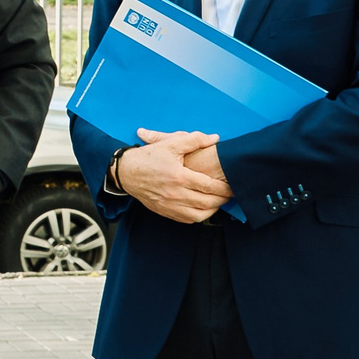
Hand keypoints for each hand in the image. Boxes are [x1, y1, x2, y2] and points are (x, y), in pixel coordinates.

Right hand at [116, 130, 230, 224]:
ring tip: (218, 201)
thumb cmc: (149, 157)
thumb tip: (214, 138)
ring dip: (212, 210)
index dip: (224, 187)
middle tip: (229, 194)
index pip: (209, 186)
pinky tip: (203, 207)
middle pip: (207, 203)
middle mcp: (175, 194)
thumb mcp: (170, 143)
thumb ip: (194, 140)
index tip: (232, 185)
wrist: (126, 172)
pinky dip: (199, 216)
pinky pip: (187, 220)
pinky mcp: (165, 211)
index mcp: (179, 177)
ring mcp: (169, 205)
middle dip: (222, 199)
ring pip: (199, 215)